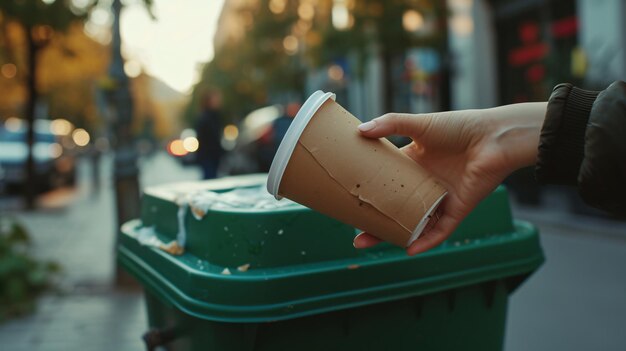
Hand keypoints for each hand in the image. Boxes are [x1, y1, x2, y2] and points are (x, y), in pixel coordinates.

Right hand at [353, 102, 545, 254]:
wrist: (494, 137)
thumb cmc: (459, 126)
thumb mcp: (420, 124)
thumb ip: (391, 124)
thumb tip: (359, 130)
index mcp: (413, 165)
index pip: (385, 183)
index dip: (369, 193)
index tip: (349, 201)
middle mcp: (424, 185)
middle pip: (394, 209)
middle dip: (375, 223)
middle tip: (354, 233)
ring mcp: (439, 199)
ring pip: (413, 224)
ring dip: (393, 236)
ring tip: (368, 243)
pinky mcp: (457, 210)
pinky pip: (439, 231)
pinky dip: (425, 241)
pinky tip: (408, 249)